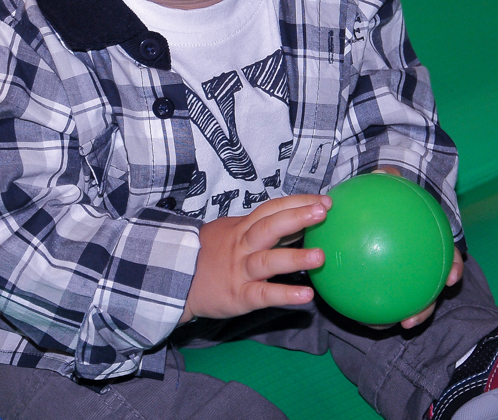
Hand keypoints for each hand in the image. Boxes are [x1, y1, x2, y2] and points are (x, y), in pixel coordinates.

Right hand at [180, 194, 330, 323]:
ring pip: (267, 261)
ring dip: (294, 258)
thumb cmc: (208, 255)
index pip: (271, 209)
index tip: (324, 200)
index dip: (297, 203)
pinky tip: (306, 295)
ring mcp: (240, 271)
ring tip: (321, 257)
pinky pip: (262, 295)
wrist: (174, 280)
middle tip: (323, 212)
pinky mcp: (238, 296)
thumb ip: (260, 229)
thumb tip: (296, 222)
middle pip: (269, 227)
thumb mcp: (230, 234)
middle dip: (296, 217)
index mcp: (242, 228)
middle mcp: (242, 246)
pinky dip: (284, 294)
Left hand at [372, 167, 463, 329]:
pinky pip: (380, 300)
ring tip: (383, 327)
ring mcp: (404, 278)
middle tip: (411, 319)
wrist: (372, 208)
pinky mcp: (384, 286)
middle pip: (430, 292)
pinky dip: (373, 310)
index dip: (453, 268)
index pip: (448, 257)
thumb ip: (386, 178)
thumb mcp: (385, 182)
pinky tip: (360, 316)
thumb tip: (381, 173)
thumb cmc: (385, 196)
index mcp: (428, 243)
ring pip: (408, 304)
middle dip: (424, 310)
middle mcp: (420, 265)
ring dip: (398, 318)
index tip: (452, 278)